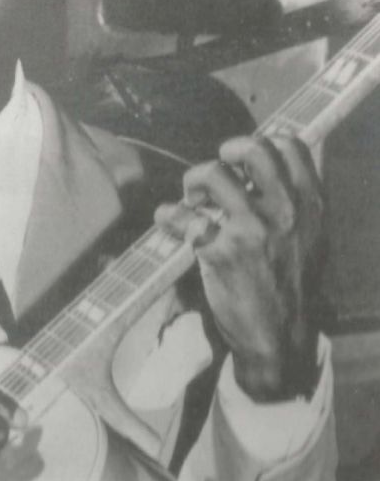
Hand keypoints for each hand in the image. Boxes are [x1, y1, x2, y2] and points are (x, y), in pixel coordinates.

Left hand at [155, 135, 323, 401]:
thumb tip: (265, 173)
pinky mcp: (220, 253)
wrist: (280, 337)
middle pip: (250, 149)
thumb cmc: (292, 287)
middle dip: (225, 153)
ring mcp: (251, 230)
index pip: (290, 146)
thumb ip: (296, 204)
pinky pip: (183, 217)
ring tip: (192, 201)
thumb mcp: (312, 239)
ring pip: (212, 175)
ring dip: (193, 183)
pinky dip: (168, 215)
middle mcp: (283, 210)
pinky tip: (168, 221)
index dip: (262, 143)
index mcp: (310, 204)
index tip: (243, 159)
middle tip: (213, 176)